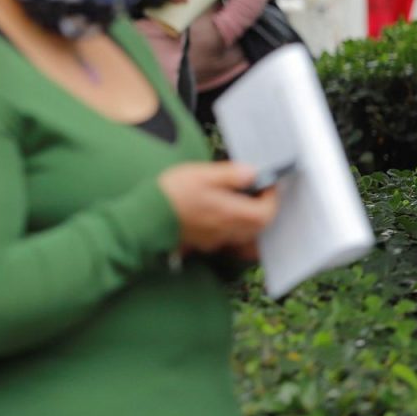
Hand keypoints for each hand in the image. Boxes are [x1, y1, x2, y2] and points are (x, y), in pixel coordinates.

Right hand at [157, 162, 278, 254]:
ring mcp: (215, 239)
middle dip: (264, 210)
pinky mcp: (202, 242)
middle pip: (259, 227)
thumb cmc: (170, 194)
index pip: (266, 212)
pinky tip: (221, 215)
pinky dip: (233, 228)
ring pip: (245, 236)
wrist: (144, 218)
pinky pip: (228, 239)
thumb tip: (252, 172)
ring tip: (242, 204)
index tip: (267, 184)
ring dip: (250, 221)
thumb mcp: (201, 174)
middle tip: (258, 192)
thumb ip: (229, 174)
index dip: (272, 198)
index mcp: (230, 213)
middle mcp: (226, 230)